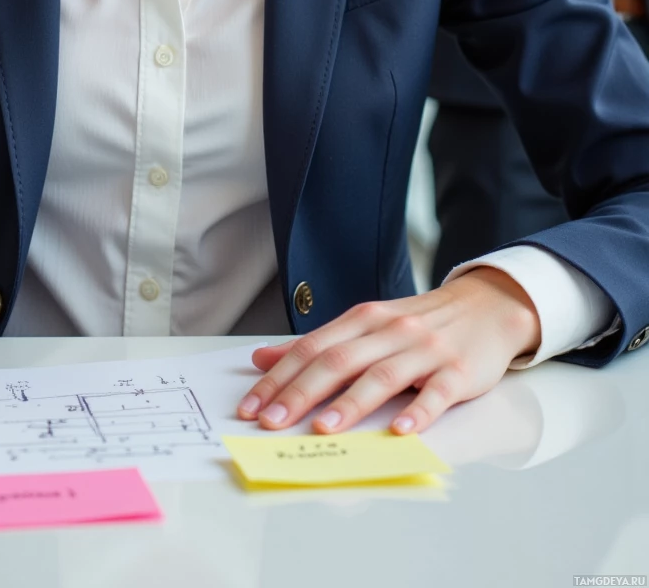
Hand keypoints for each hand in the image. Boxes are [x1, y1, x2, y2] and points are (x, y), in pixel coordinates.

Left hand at [236, 268, 539, 436]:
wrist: (487, 306)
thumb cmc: (419, 324)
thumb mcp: (367, 325)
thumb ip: (319, 344)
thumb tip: (263, 360)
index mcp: (363, 319)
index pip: (312, 348)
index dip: (279, 377)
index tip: (250, 406)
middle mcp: (389, 330)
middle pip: (339, 361)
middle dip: (301, 393)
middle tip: (271, 422)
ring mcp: (425, 349)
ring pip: (382, 375)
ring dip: (351, 403)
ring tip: (324, 428)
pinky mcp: (459, 370)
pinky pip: (437, 392)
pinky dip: (419, 411)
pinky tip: (402, 431)